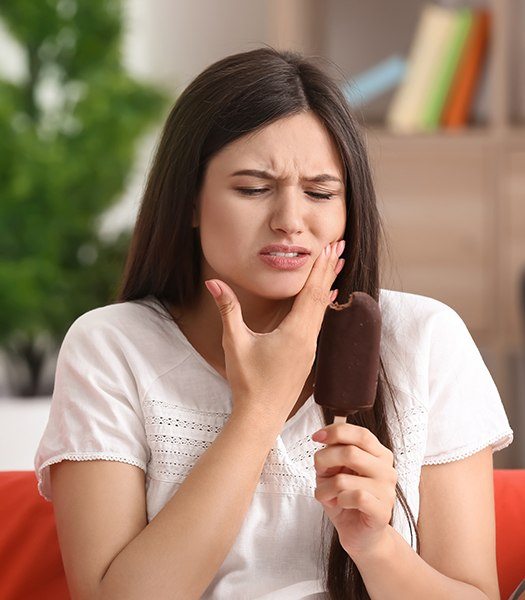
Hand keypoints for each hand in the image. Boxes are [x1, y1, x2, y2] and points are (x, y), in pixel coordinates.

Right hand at [204, 240, 344, 420]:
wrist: (261, 417)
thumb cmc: (248, 382)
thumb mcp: (234, 343)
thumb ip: (227, 309)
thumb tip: (213, 282)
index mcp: (295, 332)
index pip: (311, 292)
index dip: (320, 267)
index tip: (330, 247)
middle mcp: (308, 339)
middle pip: (322, 297)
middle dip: (330, 270)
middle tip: (340, 247)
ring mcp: (310, 349)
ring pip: (323, 310)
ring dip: (328, 285)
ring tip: (336, 267)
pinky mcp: (306, 357)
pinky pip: (319, 323)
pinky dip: (323, 305)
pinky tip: (326, 300)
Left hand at [312, 422, 396, 557]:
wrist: (358, 534)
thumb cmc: (346, 499)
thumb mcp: (335, 471)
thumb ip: (332, 453)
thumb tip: (324, 439)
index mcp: (379, 455)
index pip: (360, 434)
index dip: (336, 432)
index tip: (316, 437)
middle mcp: (387, 470)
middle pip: (350, 452)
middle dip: (325, 460)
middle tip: (319, 472)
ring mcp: (387, 491)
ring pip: (344, 479)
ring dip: (326, 488)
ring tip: (327, 495)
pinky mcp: (382, 511)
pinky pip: (354, 497)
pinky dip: (339, 500)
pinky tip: (340, 504)